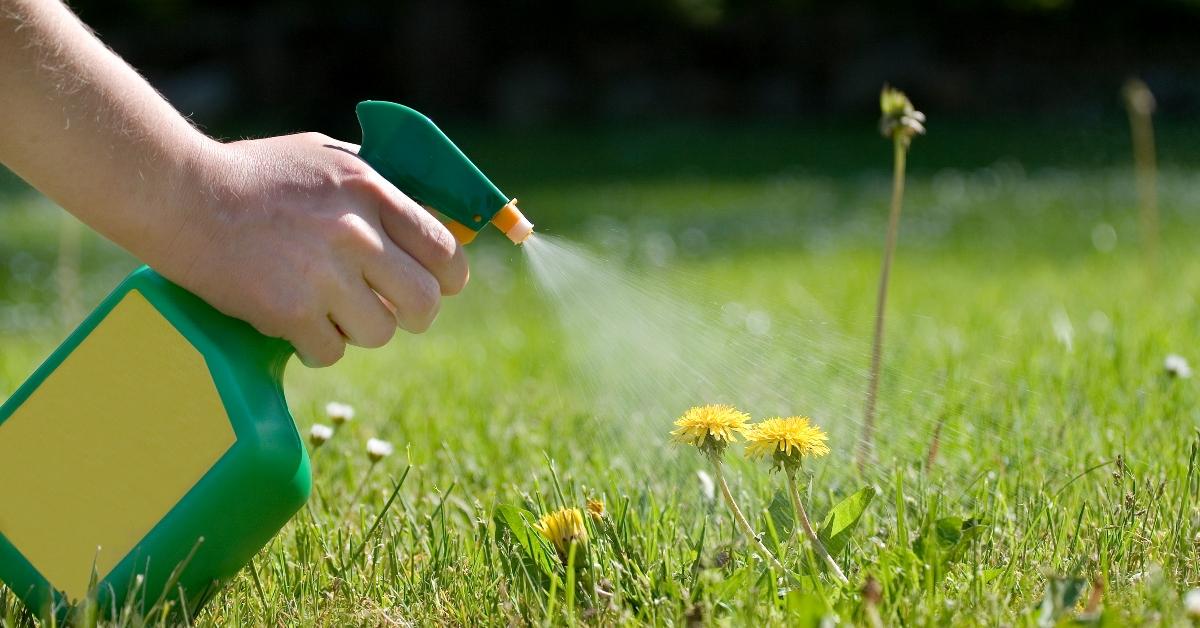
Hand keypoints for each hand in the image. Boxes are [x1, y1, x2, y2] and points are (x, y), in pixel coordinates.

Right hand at [156, 132, 468, 366]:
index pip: (444, 250)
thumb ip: (379, 187)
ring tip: (329, 309)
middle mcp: (356, 233)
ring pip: (380, 332)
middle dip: (413, 314)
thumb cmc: (255, 174)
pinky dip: (316, 346)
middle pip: (424, 302)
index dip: (449, 277)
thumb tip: (431, 219)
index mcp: (371, 191)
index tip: (440, 286)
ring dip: (359, 329)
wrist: (180, 194)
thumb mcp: (326, 158)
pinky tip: (295, 322)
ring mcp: (323, 274)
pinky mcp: (289, 312)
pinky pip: (331, 352)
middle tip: (390, 311)